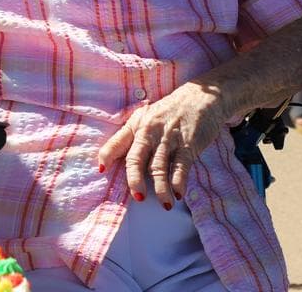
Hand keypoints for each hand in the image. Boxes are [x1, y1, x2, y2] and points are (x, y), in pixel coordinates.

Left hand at [98, 82, 226, 208]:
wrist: (200, 97)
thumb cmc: (169, 111)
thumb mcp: (146, 118)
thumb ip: (133, 136)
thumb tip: (116, 159)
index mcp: (136, 125)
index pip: (117, 142)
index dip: (107, 156)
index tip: (101, 170)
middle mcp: (149, 132)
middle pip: (136, 158)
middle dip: (135, 179)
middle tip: (138, 196)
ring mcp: (168, 138)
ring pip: (159, 166)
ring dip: (161, 187)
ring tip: (164, 204)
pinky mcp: (188, 144)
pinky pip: (181, 166)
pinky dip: (179, 181)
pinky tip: (178, 193)